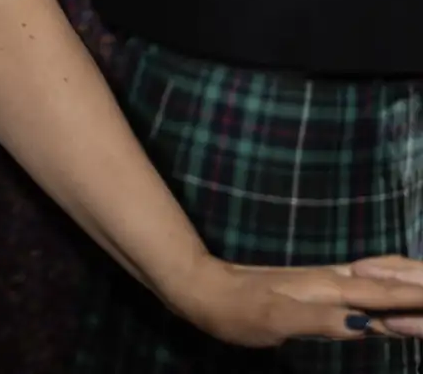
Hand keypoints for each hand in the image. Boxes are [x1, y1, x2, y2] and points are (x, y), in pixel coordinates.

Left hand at [171, 254, 422, 345]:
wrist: (200, 287)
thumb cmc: (234, 309)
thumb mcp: (274, 320)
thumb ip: (319, 320)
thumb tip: (366, 324)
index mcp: (328, 290)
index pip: (386, 295)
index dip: (418, 298)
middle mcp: (332, 281)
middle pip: (389, 281)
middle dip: (420, 285)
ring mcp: (323, 282)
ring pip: (378, 279)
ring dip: (408, 282)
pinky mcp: (314, 288)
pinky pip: (362, 284)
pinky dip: (387, 286)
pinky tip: (389, 291)